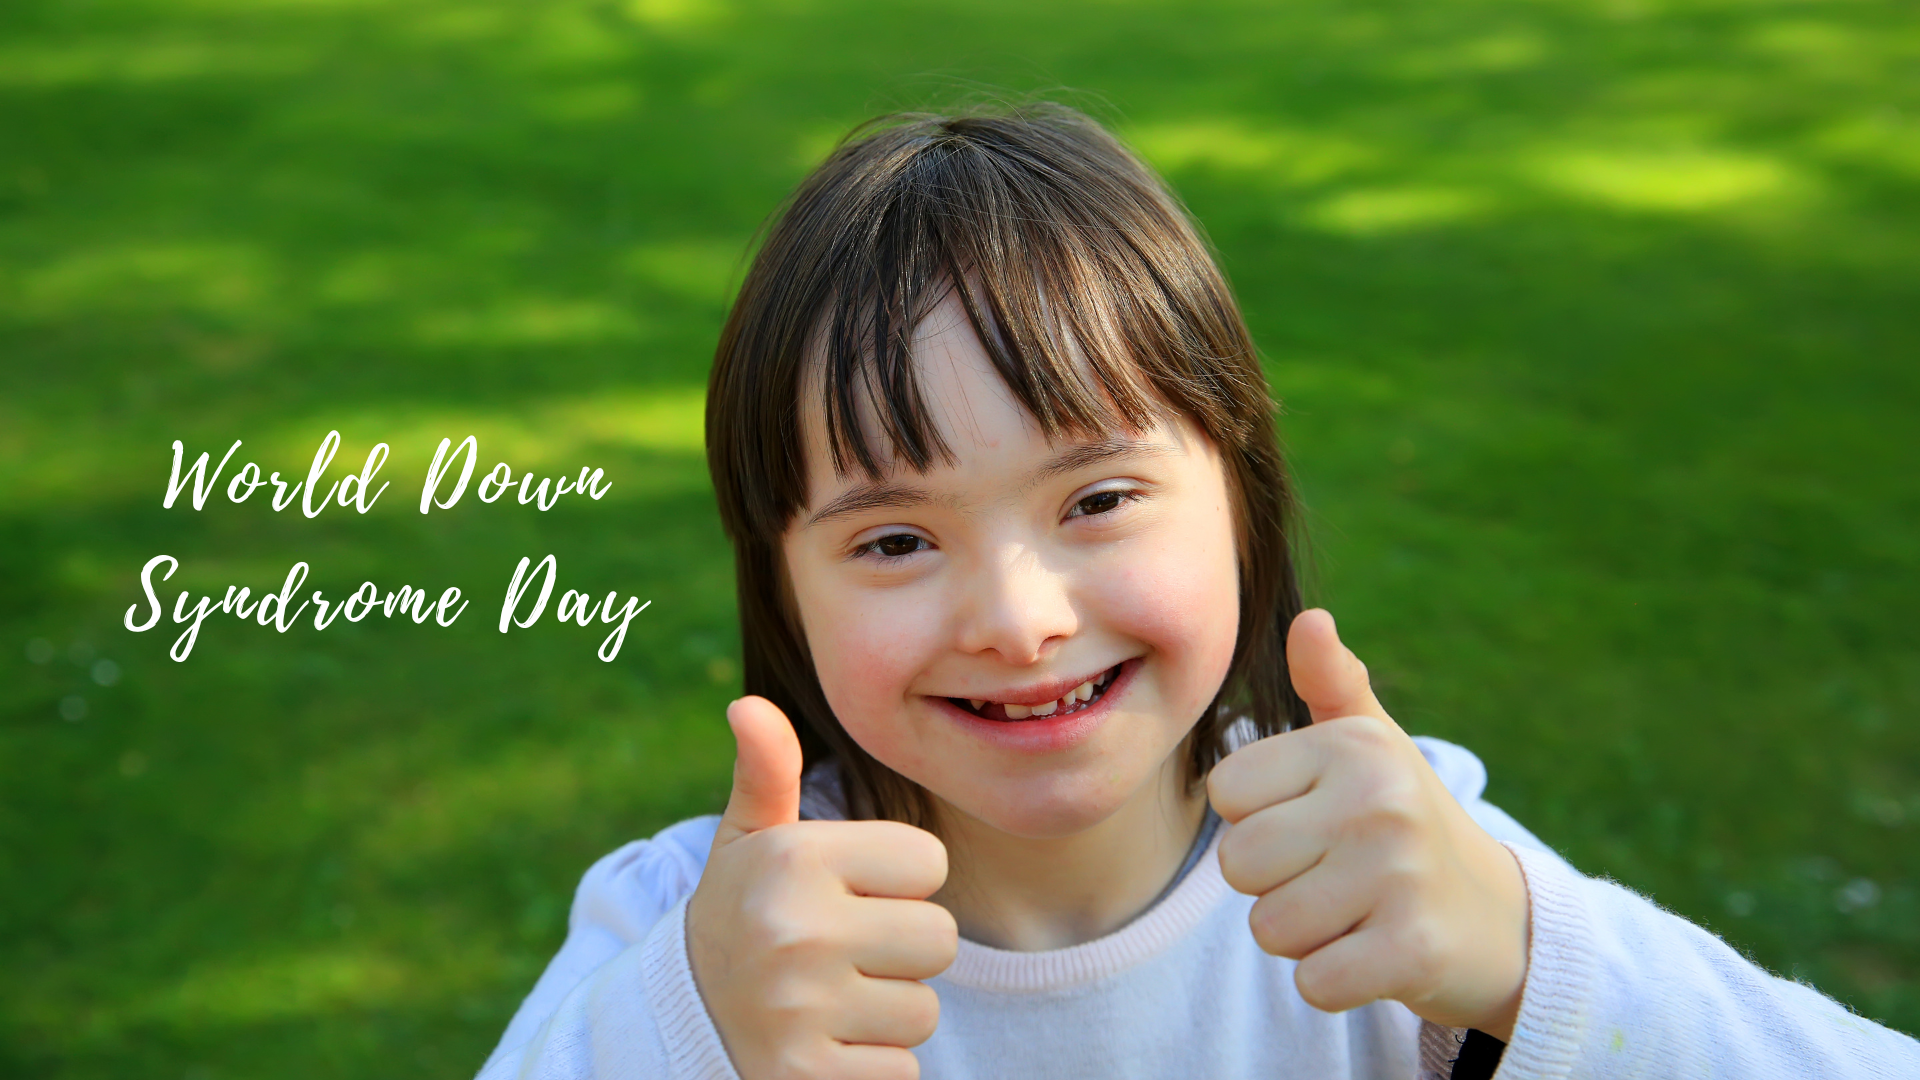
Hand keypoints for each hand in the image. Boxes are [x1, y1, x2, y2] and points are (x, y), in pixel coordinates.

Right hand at [687, 696, 958, 1079]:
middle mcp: (796, 931)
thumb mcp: (749, 840)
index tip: (850, 893)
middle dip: (904, 949)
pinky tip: (827, 1044)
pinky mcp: (806, 1077)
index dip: (900, 880)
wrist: (684, 1018)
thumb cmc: (744, 911)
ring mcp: (800, 1010)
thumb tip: (748, 705)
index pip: (929, 861)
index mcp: (793, 859)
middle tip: (846, 951)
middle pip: (939, 938)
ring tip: (833, 997)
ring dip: (889, 1011)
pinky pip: (901, 1072)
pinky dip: (873, 1065)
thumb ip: (767, 773)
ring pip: (924, 1011)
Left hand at [1208, 610, 1530, 1038]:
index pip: (1226, 792)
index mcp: (1352, 747)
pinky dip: (1334, 980)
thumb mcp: (1371, 745)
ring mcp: (1397, 876)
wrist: (1499, 918)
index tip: (1313, 822)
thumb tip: (1309, 620)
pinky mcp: (1411, 949)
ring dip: (1303, 935)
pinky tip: (1374, 952)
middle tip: (1333, 876)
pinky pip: (1312, 982)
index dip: (1257, 819)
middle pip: (1238, 863)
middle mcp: (1377, 801)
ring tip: (1355, 912)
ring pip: (1268, 928)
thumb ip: (1330, 683)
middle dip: (1273, 883)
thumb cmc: (1403, 821)